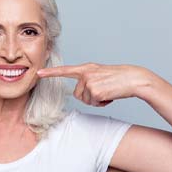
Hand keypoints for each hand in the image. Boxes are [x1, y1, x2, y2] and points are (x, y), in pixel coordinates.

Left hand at [37, 63, 152, 106]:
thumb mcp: (99, 74)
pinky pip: (94, 103)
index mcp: (86, 68)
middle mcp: (85, 73)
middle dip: (88, 97)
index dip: (51, 73)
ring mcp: (89, 82)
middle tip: (102, 91)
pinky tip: (110, 95)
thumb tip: (79, 92)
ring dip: (96, 100)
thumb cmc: (118, 78)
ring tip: (107, 91)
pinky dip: (102, 103)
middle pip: (77, 94)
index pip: (65, 70)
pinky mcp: (95, 90)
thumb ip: (87, 79)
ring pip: (85, 100)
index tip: (38, 73)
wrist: (133, 78)